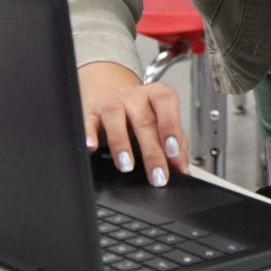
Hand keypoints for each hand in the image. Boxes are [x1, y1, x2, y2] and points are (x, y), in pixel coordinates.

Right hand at [79, 61, 189, 185]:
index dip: (171, 125)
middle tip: (158, 175)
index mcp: (156, 95)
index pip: (166, 102)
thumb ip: (176, 145)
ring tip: (127, 165)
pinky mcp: (91, 114)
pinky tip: (92, 147)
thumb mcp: (162, 127)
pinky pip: (88, 122)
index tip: (173, 150)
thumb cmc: (143, 117)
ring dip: (121, 142)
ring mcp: (112, 102)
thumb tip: (182, 168)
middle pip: (143, 119)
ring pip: (114, 115)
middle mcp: (134, 96)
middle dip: (151, 151)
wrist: (114, 103)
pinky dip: (89, 134)